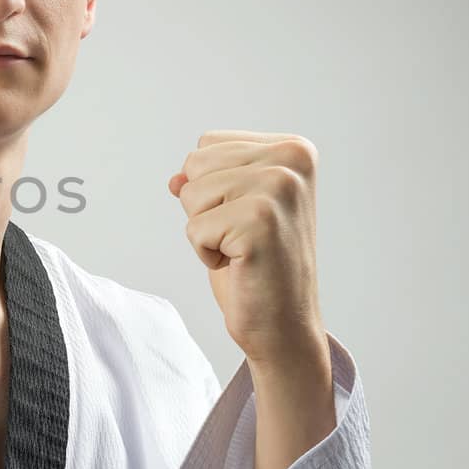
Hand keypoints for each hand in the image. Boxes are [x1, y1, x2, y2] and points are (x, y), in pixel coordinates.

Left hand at [167, 130, 325, 372]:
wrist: (284, 324)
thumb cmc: (260, 266)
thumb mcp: (233, 208)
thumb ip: (208, 180)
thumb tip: (175, 178)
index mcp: (293, 148)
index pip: (207, 144)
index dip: (212, 187)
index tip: (247, 217)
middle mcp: (292, 160)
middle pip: (195, 164)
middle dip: (205, 207)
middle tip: (243, 236)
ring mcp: (278, 188)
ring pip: (190, 193)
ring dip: (205, 230)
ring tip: (242, 249)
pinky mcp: (259, 222)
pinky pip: (193, 228)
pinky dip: (206, 253)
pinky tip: (241, 264)